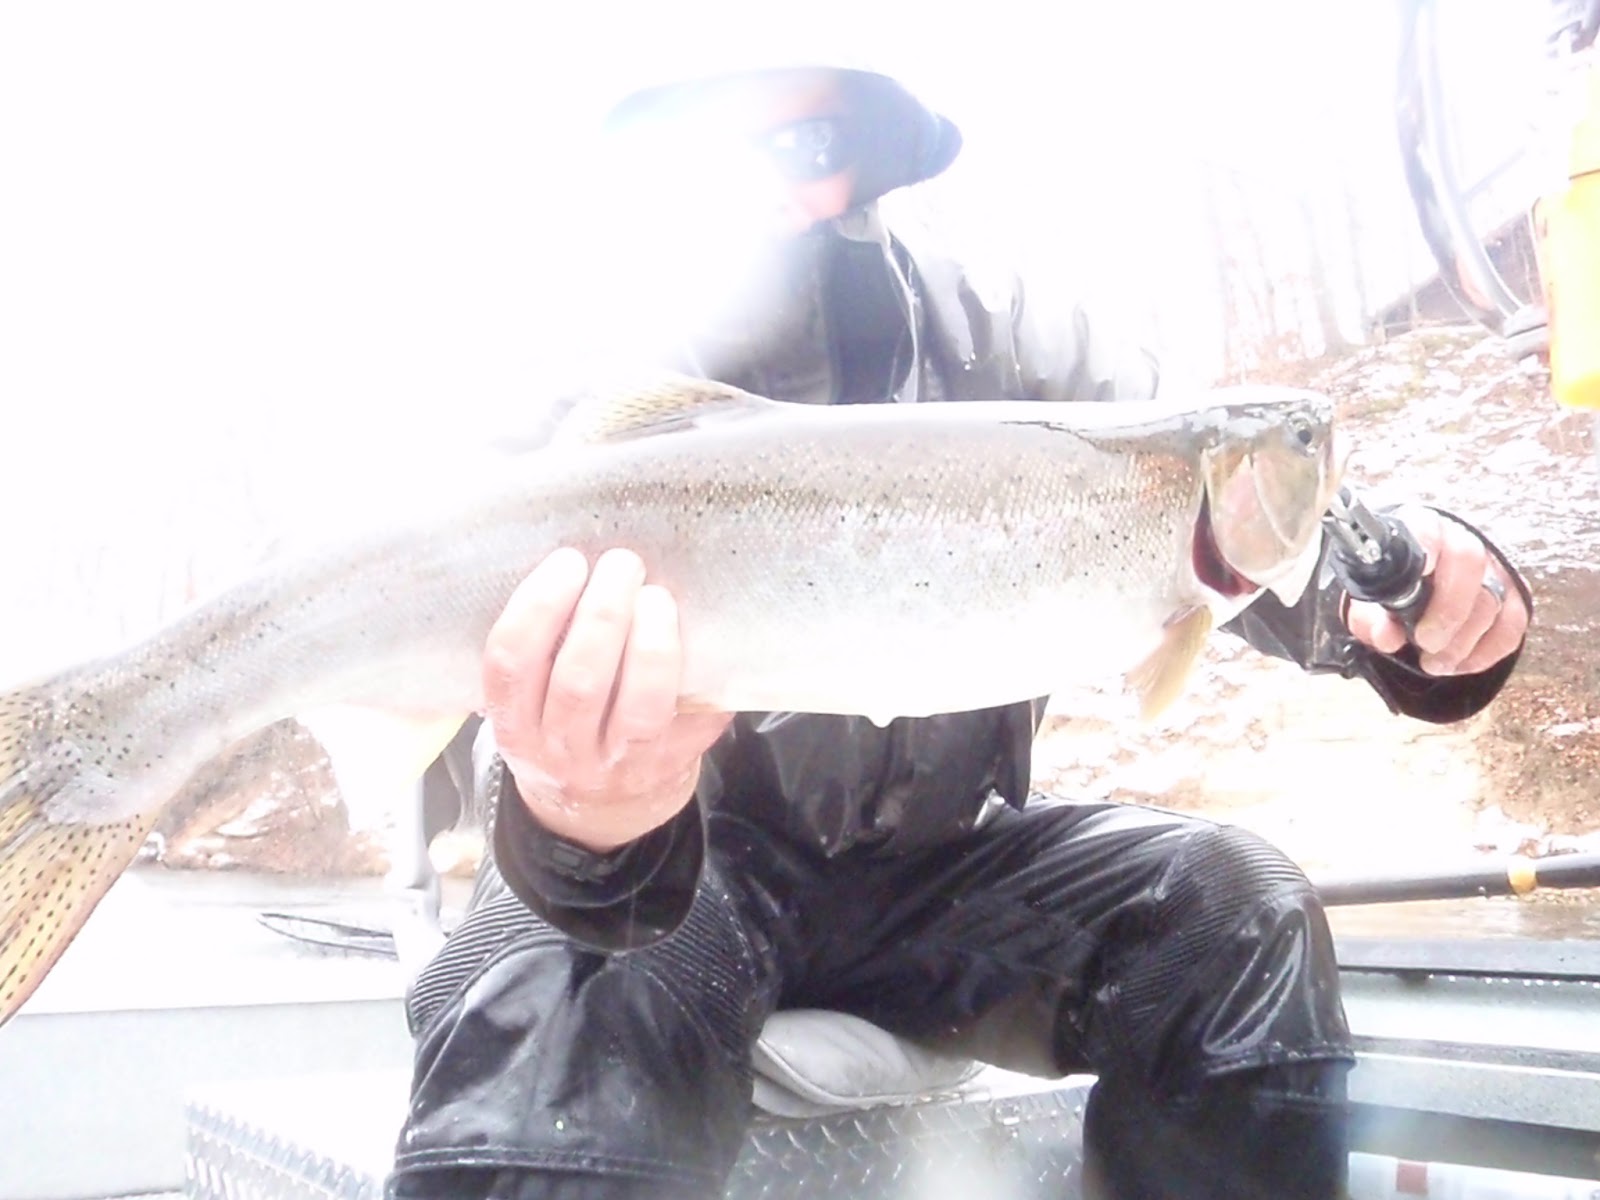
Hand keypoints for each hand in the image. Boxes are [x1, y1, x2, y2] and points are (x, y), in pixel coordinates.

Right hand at [481, 547, 732, 851]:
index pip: (511, 665)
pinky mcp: (672, 766)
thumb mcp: (529, 706)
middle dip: (603, 614)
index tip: (568, 562)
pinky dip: (702, 674)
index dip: (538, 607)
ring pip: (640, 705)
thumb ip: (541, 653)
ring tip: (656, 596)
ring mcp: (620, 766)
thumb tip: (582, 565)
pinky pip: (695, 717)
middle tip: (623, 564)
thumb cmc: (564, 730)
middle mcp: (563, 752)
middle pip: (580, 682)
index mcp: (516, 726)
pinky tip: (706, 636)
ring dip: (651, 643)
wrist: (597, 813)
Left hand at [1345, 506, 1527, 675]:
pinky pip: (1513, 623)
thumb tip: (1387, 636)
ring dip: (1463, 641)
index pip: (1429, 533)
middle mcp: (1460, 540)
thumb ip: (1369, 617)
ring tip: (1434, 662)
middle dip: (1448, 613)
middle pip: (1470, 564)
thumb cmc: (1387, 588)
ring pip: (1492, 599)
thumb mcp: (1367, 601)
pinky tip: (1459, 664)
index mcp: (1419, 530)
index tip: (1408, 595)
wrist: (1409, 588)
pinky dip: (1487, 651)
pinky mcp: (1511, 593)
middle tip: (1426, 644)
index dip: (1425, 559)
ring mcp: (1491, 566)